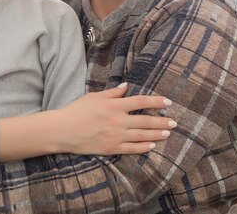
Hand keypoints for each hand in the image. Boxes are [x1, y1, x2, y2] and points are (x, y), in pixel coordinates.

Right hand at [54, 83, 175, 154]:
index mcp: (114, 105)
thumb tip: (126, 87)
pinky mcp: (111, 148)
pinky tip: (152, 145)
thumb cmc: (76, 111)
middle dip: (162, 121)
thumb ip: (112, 92)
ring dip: (157, 134)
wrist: (62, 130)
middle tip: (174, 122)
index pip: (141, 102)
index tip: (168, 102)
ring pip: (142, 135)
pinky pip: (132, 149)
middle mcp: (118, 121)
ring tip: (168, 133)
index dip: (156, 102)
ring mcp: (116, 136)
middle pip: (146, 121)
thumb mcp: (94, 96)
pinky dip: (144, 147)